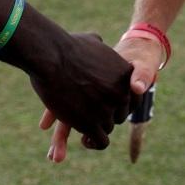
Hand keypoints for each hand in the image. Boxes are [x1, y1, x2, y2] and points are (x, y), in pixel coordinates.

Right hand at [45, 31, 164, 162]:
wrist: (51, 56)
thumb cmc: (66, 46)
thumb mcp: (91, 41)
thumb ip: (100, 47)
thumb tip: (98, 44)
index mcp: (125, 74)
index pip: (133, 97)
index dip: (118, 102)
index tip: (106, 102)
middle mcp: (121, 93)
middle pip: (120, 114)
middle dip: (105, 114)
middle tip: (90, 113)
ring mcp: (107, 109)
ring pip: (108, 128)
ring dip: (96, 128)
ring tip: (83, 124)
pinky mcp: (91, 124)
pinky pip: (101, 141)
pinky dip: (93, 143)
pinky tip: (83, 138)